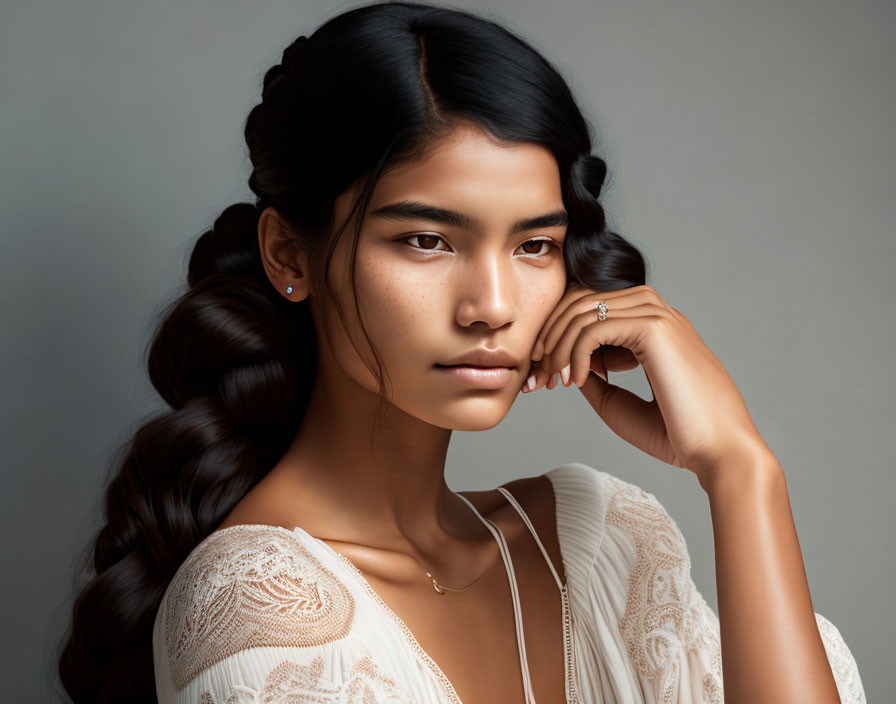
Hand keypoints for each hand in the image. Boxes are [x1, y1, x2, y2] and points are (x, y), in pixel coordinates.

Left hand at [523, 284, 770, 481]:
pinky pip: (595, 326)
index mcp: (652, 326)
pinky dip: (574, 352)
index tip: (541, 375)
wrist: (718, 453)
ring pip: (584, 311)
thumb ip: (593, 379)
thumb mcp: (619, 405)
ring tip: (550, 380)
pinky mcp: (655, 327)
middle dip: (549, 337)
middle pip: (581, 301)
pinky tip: (575, 380)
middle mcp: (655, 312)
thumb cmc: (678, 435)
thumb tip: (565, 363)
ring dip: (557, 346)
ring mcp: (657, 315)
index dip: (557, 336)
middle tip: (535, 376)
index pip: (590, 308)